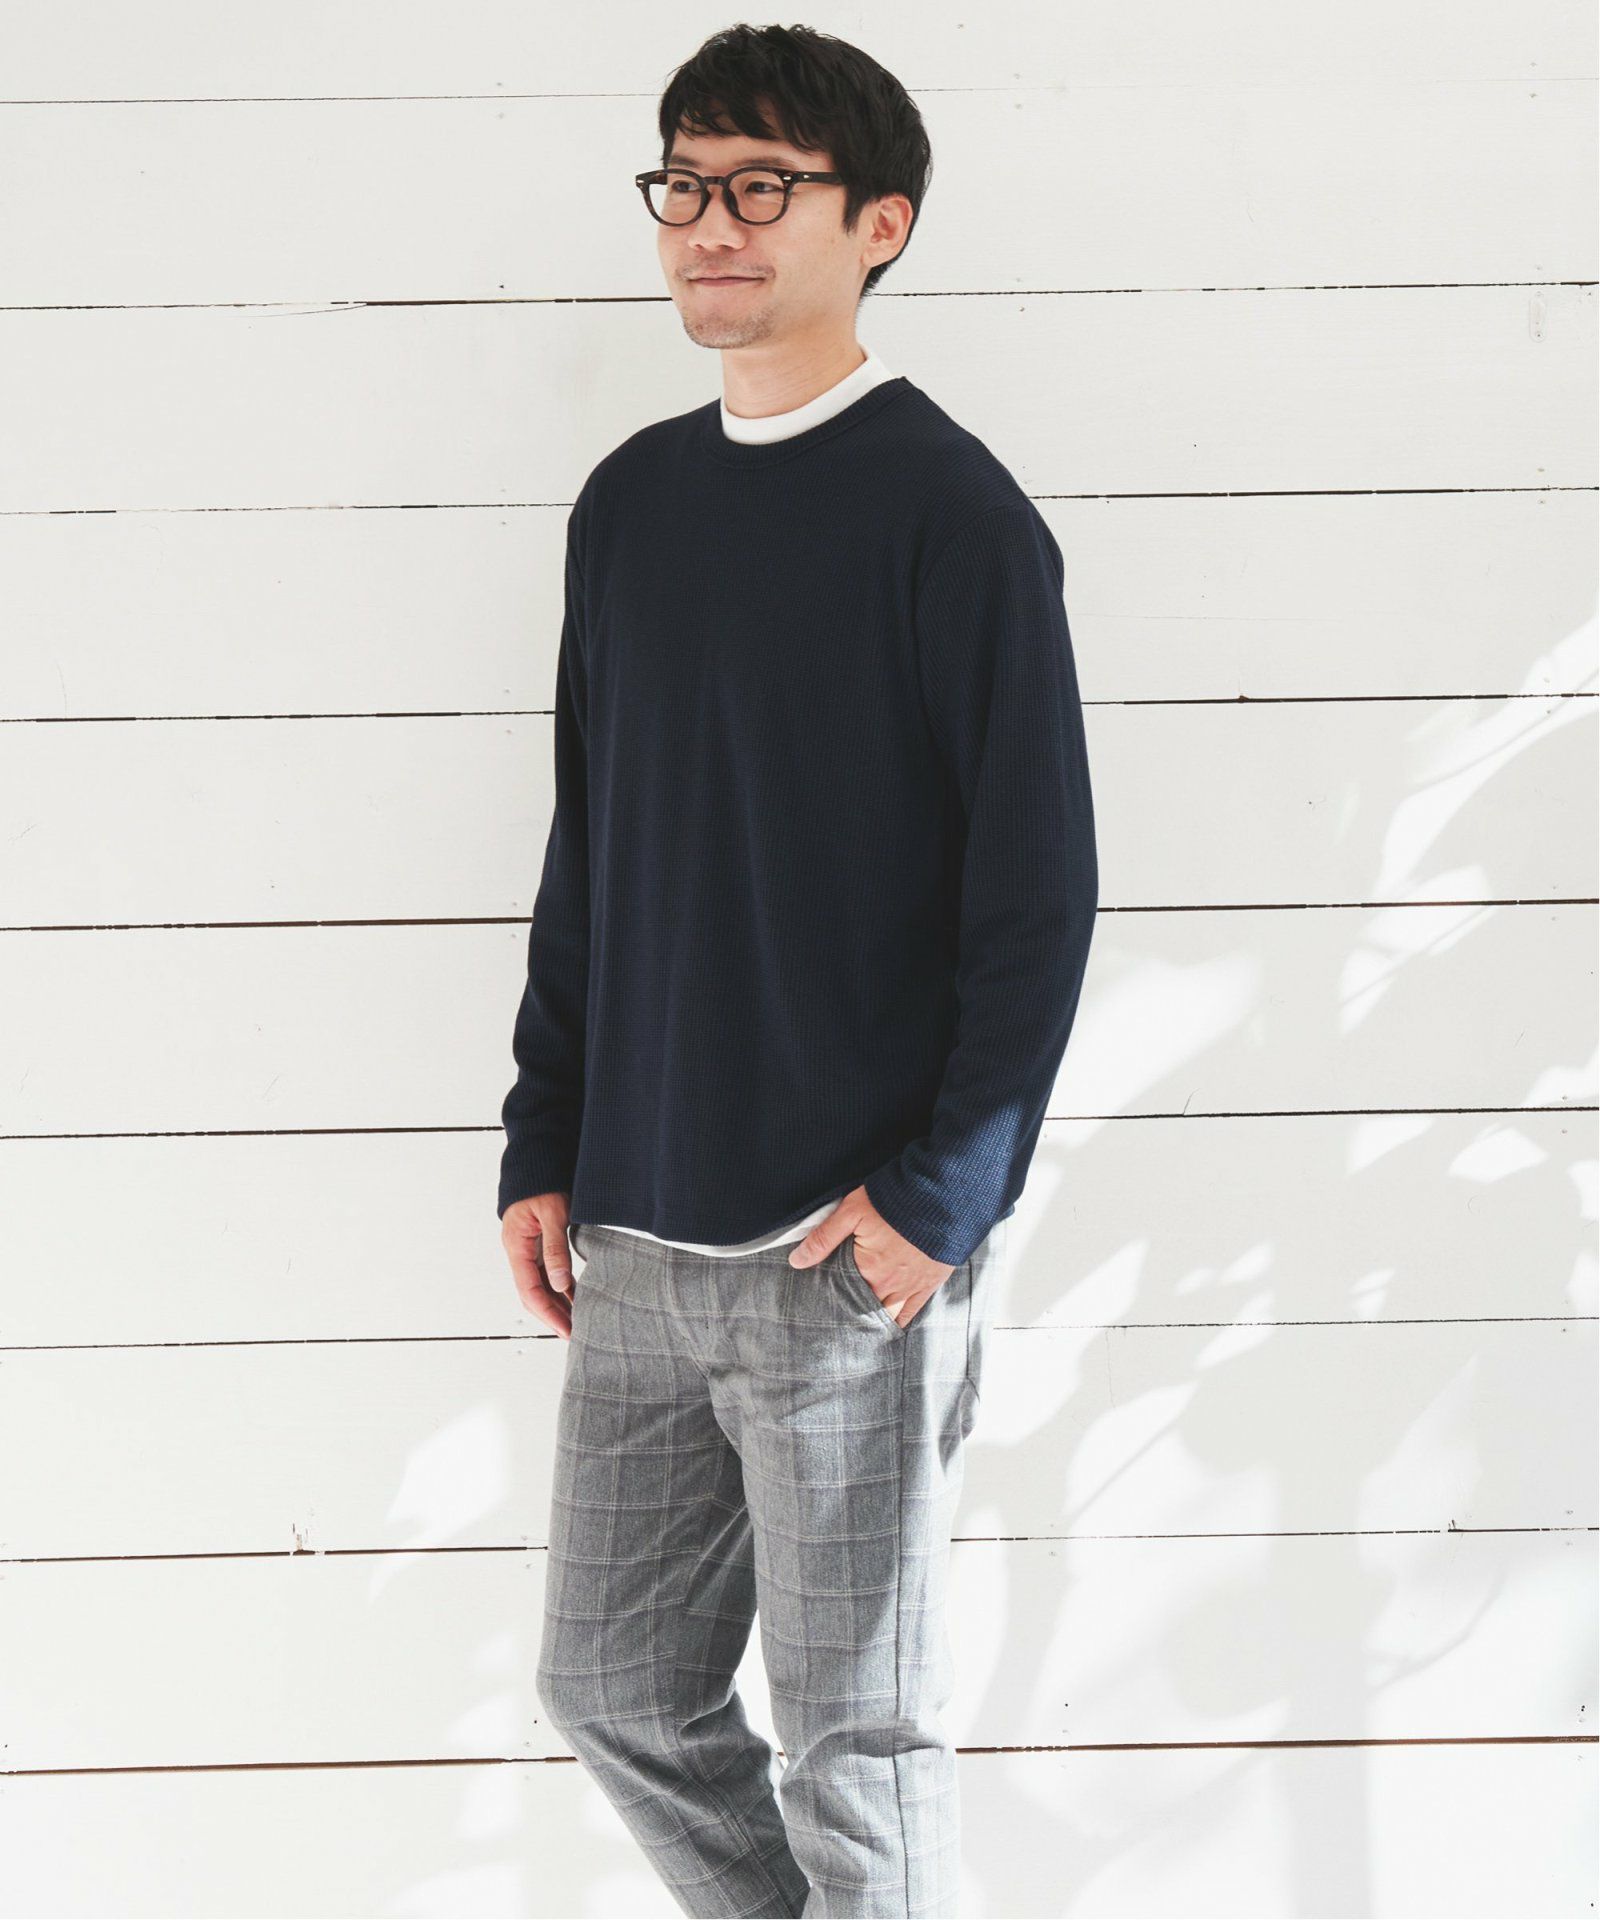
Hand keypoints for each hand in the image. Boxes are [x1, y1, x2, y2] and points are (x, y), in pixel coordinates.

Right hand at [501, 1192, 577, 1339]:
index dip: (547, 1314)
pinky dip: (561, 1286)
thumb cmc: (543, 1181)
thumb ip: (555, 1249)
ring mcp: (527, 1248)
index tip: (565, 1331)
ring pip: (541, 1284)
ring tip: (578, 1322)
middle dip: (552, 1315)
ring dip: (558, 1303)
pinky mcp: (538, 1242)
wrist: (538, 1157)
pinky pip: (548, 1271)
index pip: (529, 1291)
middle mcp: (519, 1251)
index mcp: (516, 1246)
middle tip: (574, 1335)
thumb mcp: (553, 1213)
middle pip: (534, 1293)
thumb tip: (559, 1286)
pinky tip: (576, 1297)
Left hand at [787, 1186, 955, 1329]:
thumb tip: (796, 1261)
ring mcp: (912, 1287)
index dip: (831, 1304)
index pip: (842, 1298)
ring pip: (887, 1316)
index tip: (820, 1311)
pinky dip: (899, 1321)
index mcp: (868, 1270)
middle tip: (835, 1324)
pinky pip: (912, 1313)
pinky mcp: (930, 1283)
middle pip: (864, 1311)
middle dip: (850, 1316)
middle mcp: (890, 1286)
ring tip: (858, 1328)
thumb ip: (824, 1238)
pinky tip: (888, 1326)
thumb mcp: (852, 1211)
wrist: (943, 1195)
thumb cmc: (895, 1200)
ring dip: (872, 1321)